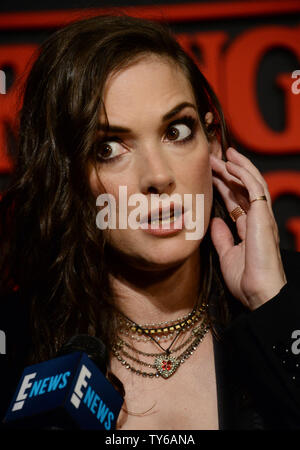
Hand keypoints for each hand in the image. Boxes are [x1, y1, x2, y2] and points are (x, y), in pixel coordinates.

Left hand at [209, 147, 286, 310]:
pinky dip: (243, 173)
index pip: (235, 200)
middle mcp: (257, 219)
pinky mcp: (264, 214)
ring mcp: (262, 216)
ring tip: (222, 154)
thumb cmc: (246, 280)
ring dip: (236, 167)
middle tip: (212, 159)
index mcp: (249, 228)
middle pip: (241, 189)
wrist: (258, 292)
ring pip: (250, 183)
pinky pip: (255, 187)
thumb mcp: (227, 255)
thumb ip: (222, 237)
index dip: (223, 186)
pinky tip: (232, 163)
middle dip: (227, 173)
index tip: (210, 175)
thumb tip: (215, 221)